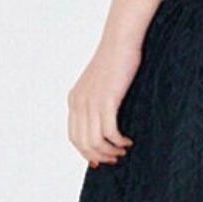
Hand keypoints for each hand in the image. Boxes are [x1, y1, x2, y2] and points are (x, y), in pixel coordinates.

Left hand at [67, 42, 138, 166]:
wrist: (120, 41)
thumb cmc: (116, 59)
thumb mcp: (100, 83)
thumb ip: (97, 101)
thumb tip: (105, 121)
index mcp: (74, 100)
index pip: (74, 137)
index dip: (86, 153)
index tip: (101, 160)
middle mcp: (78, 103)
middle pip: (83, 143)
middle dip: (99, 156)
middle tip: (116, 158)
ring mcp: (91, 103)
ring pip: (95, 142)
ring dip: (110, 151)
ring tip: (123, 150)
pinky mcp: (106, 101)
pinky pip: (109, 132)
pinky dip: (118, 141)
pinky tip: (128, 141)